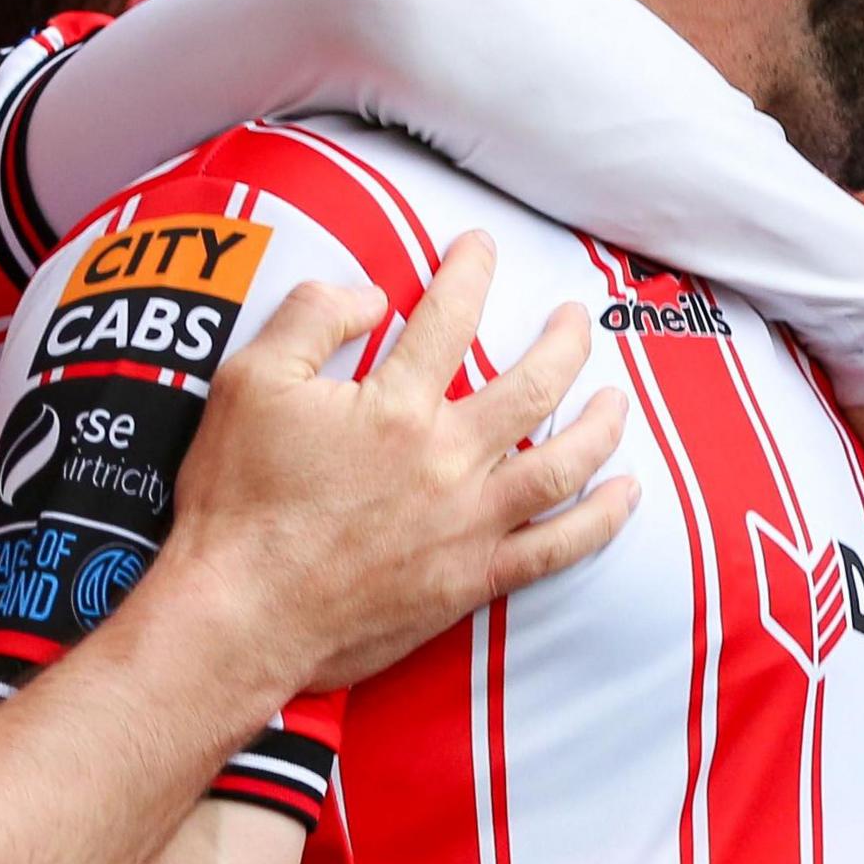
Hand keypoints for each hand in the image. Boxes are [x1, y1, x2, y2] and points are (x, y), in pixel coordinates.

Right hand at [162, 234, 636, 693]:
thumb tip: (370, 296)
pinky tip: (626, 495)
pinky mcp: (471, 580)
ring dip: (602, 425)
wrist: (238, 615)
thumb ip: (310, 319)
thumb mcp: (248, 383)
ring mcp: (468, 524)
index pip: (450, 316)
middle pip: (534, 385)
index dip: (471, 270)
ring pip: (564, 464)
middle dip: (565, 341)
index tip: (481, 248)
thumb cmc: (237, 503)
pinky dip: (601, 521)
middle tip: (574, 317)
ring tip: (617, 399)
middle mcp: (446, 460)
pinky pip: (557, 548)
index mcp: (395, 406)